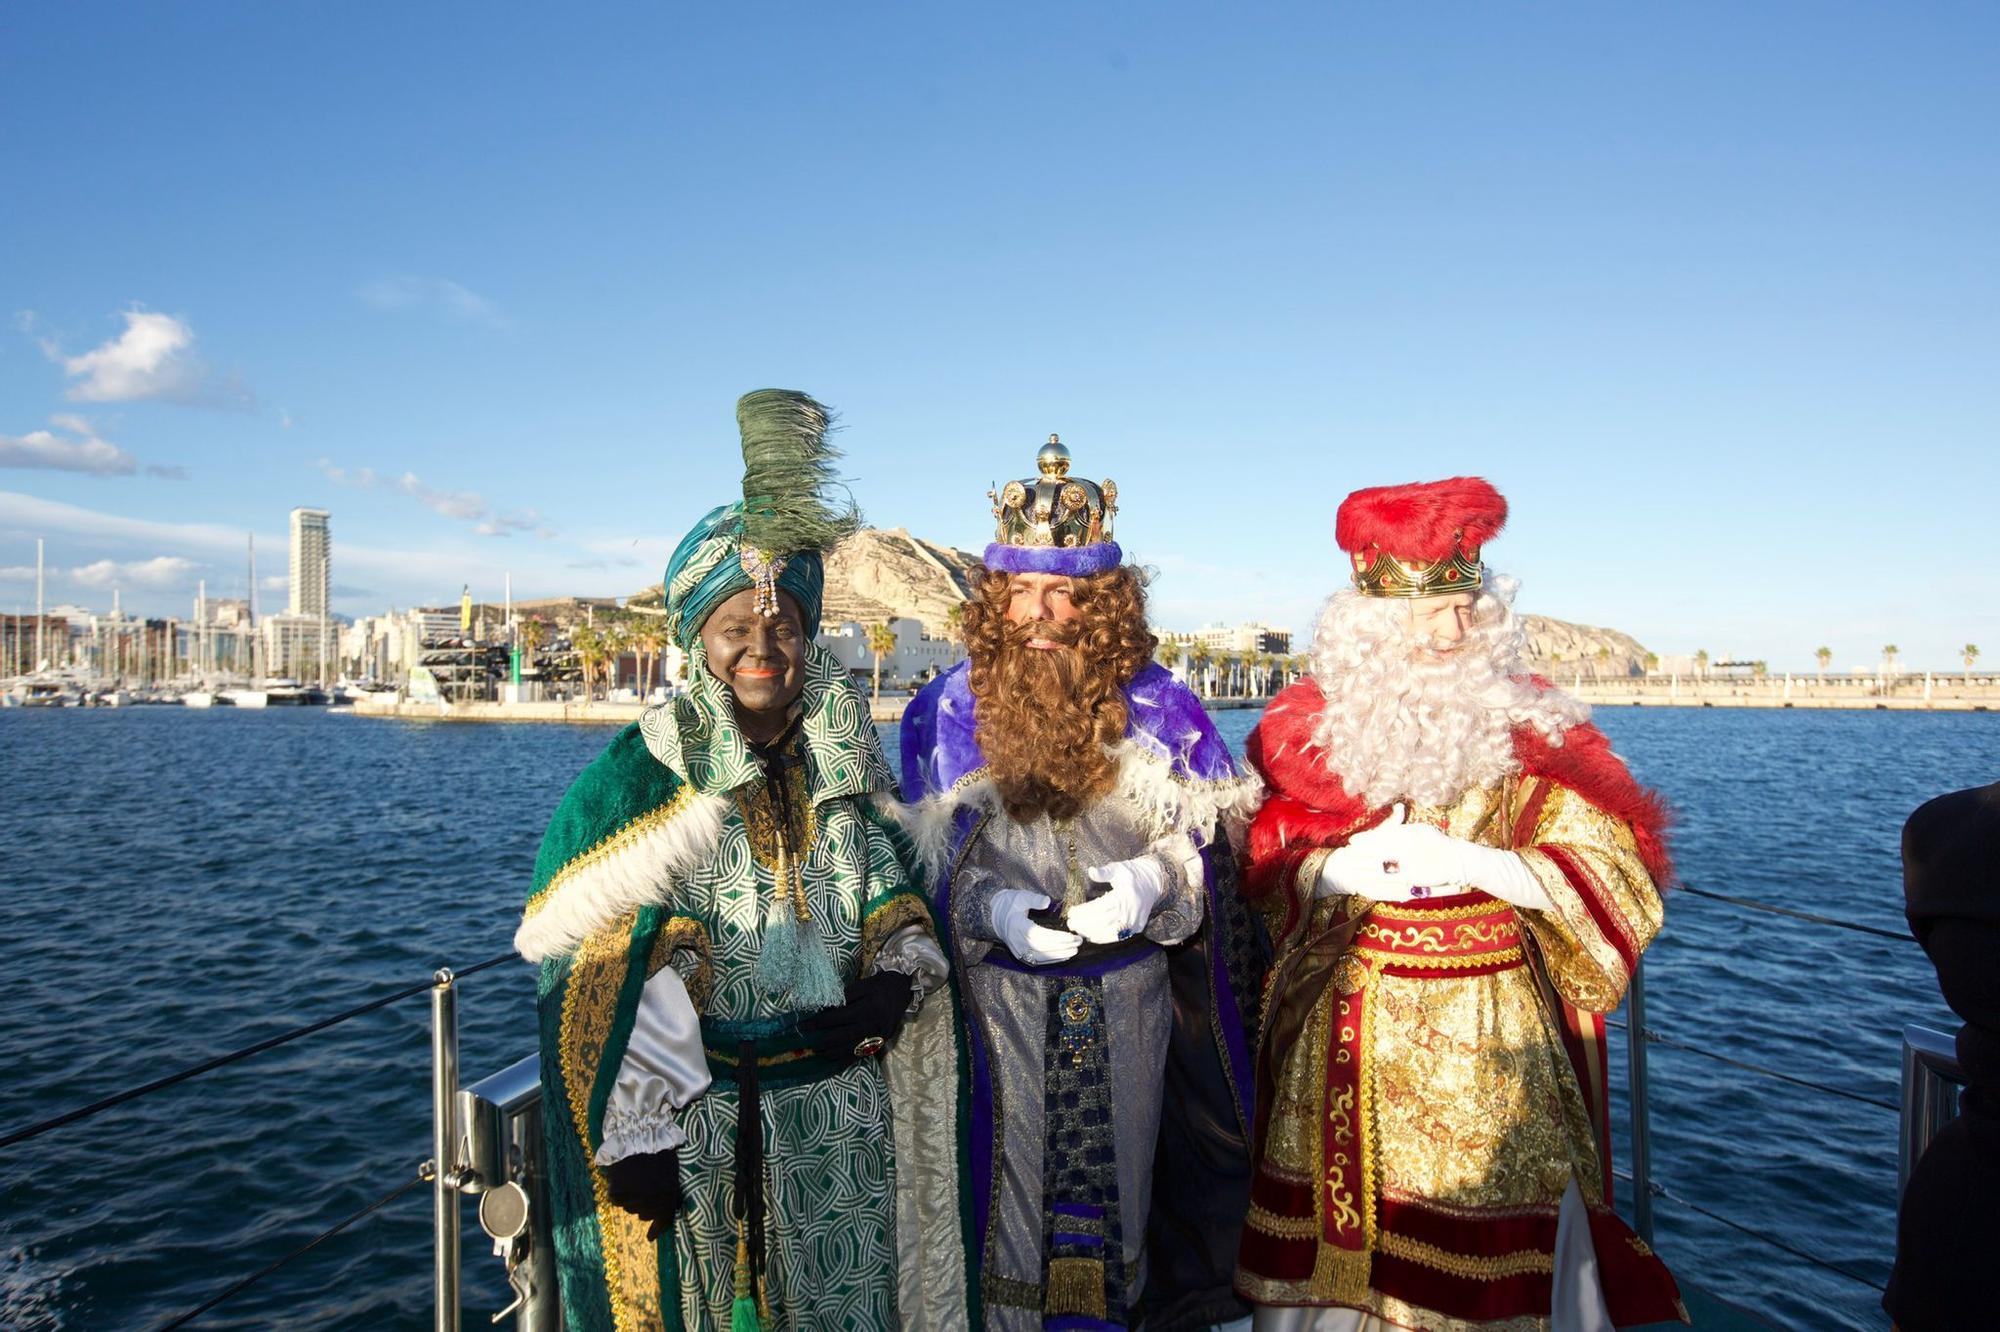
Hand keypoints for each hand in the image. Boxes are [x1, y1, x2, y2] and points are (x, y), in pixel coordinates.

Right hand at [603, 1149, 681, 1240]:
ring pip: (629, 1208)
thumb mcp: (671, 1171)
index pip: (664, 1219)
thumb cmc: (657, 1149)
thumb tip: (668, 1209)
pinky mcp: (618, 1192)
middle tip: (642, 1188)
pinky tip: (621, 1177)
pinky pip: (616, 1199)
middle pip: (644, 1214)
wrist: (638, 1134)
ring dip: (630, 1198)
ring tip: (633, 1178)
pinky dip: (617, 1191)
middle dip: (644, 1205)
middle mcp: (652, 1201)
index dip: (657, 1229)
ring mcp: (634, 1197)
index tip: (650, 1237)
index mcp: (668, 1194)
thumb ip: (670, 1192)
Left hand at [799, 969, 916, 1056]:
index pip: (838, 1017)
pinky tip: (835, 1060)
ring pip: (851, 1048)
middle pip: (843, 1035)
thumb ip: (844, 997)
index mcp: (868, 1007)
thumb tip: (824, 1009)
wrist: (902, 991)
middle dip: (823, 1040)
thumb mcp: (862, 985)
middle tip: (808, 1042)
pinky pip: (861, 1054)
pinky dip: (847, 1059)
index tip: (804, 1025)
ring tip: (819, 1052)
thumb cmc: (879, 986)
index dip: (819, 1022)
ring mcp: (878, 1036)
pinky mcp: (880, 1043)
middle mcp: (873, 1024)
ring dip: (833, 1052)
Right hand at [991, 889, 1081, 964]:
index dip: (1056, 937)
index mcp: (1017, 926)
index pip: (1039, 935)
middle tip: (1079, 941)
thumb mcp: (1021, 897)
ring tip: (1075, 950)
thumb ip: (1034, 899)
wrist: (995, 917)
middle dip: (1062, 946)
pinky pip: (1039, 961)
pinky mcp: (1021, 956)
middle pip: (1043, 947)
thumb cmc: (1010, 904)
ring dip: (1060, 954)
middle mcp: (1017, 941)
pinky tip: (1064, 956)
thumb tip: (1047, 901)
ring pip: (1042, 957)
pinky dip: (1053, 960)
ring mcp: (1019, 951)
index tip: (1070, 936)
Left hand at [1067, 856, 1166, 943]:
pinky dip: (1104, 938)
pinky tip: (1092, 936)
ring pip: (1110, 932)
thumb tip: (1091, 871)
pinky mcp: (1137, 928)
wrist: (1152, 882)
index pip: (1100, 906)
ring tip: (1079, 930)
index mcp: (1124, 895)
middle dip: (1085, 924)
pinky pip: (1119, 937)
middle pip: (1104, 921)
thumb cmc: (1131, 874)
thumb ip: (1104, 872)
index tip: (1071, 912)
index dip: (1084, 911)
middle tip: (1071, 924)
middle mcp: (1131, 910)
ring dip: (1092, 933)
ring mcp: (1135, 921)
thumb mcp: (1117, 868)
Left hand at [1324, 804, 1549, 907]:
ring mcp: (1415, 862)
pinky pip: (1395, 881)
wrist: (1464, 861)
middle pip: (1381, 848)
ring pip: (1386, 864)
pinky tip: (1369, 884)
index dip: (1367, 839)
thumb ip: (1407, 826)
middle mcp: (1413, 845)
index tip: (1352, 842)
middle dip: (1363, 852)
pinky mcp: (1418, 878)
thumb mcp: (1425, 831)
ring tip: (1353, 869)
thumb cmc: (1444, 845)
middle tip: (1347, 854)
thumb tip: (1394, 814)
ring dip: (1368, 867)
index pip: (1384, 834)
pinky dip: (1381, 882)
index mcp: (1413, 832)